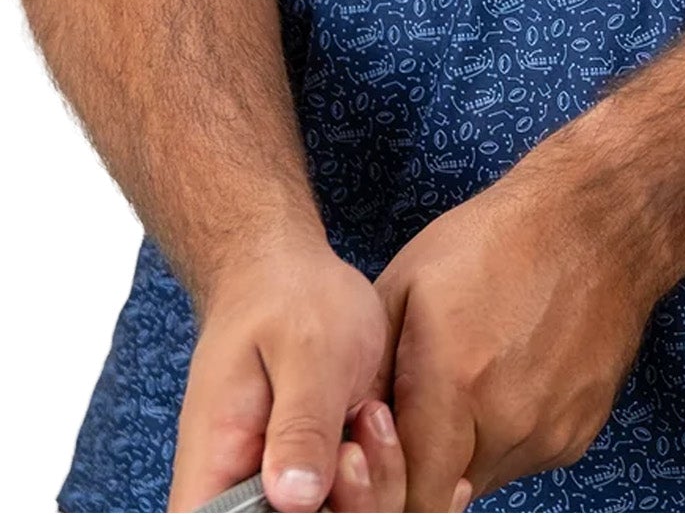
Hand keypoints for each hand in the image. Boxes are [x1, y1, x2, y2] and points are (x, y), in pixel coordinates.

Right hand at [170, 233, 403, 511]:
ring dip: (377, 487)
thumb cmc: (285, 300)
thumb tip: (295, 499)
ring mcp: (286, 495)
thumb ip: (300, 424)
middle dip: (354, 505)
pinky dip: (386, 476)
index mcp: (215, 479)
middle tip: (363, 434)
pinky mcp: (320, 483)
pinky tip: (384, 425)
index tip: (339, 470)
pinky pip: (361, 505)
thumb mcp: (304, 350)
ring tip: (370, 414)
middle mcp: (245, 498)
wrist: (290, 276)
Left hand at [376, 132, 663, 509]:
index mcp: (454, 384)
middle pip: (443, 496)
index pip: (407, 500)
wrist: (600, 219)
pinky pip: (525, 458)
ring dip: (464, 452)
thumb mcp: (406, 285)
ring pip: (484, 480)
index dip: (382, 482)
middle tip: (421, 410)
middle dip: (421, 467)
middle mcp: (507, 422)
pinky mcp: (580, 431)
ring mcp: (550, 432)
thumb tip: (343, 441)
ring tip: (470, 381)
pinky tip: (510, 375)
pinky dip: (506, 435)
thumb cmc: (498, 239)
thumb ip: (369, 374)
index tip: (376, 446)